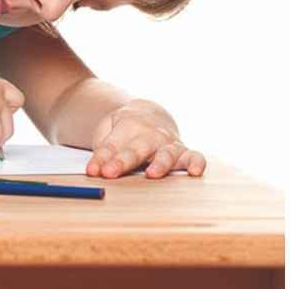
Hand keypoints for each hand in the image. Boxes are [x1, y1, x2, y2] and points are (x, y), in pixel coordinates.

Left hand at [85, 99, 206, 178]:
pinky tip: (195, 172)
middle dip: (123, 161)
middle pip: (136, 149)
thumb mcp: (108, 133)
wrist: (148, 114)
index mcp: (128, 126)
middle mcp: (151, 134)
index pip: (112, 146)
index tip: (93, 171)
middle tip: (109, 173)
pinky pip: (195, 157)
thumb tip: (95, 172)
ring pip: (166, 153)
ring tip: (152, 174)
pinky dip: (197, 163)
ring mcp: (169, 143)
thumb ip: (102, 152)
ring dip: (159, 164)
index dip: (101, 159)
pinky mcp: (185, 153)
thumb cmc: (125, 129)